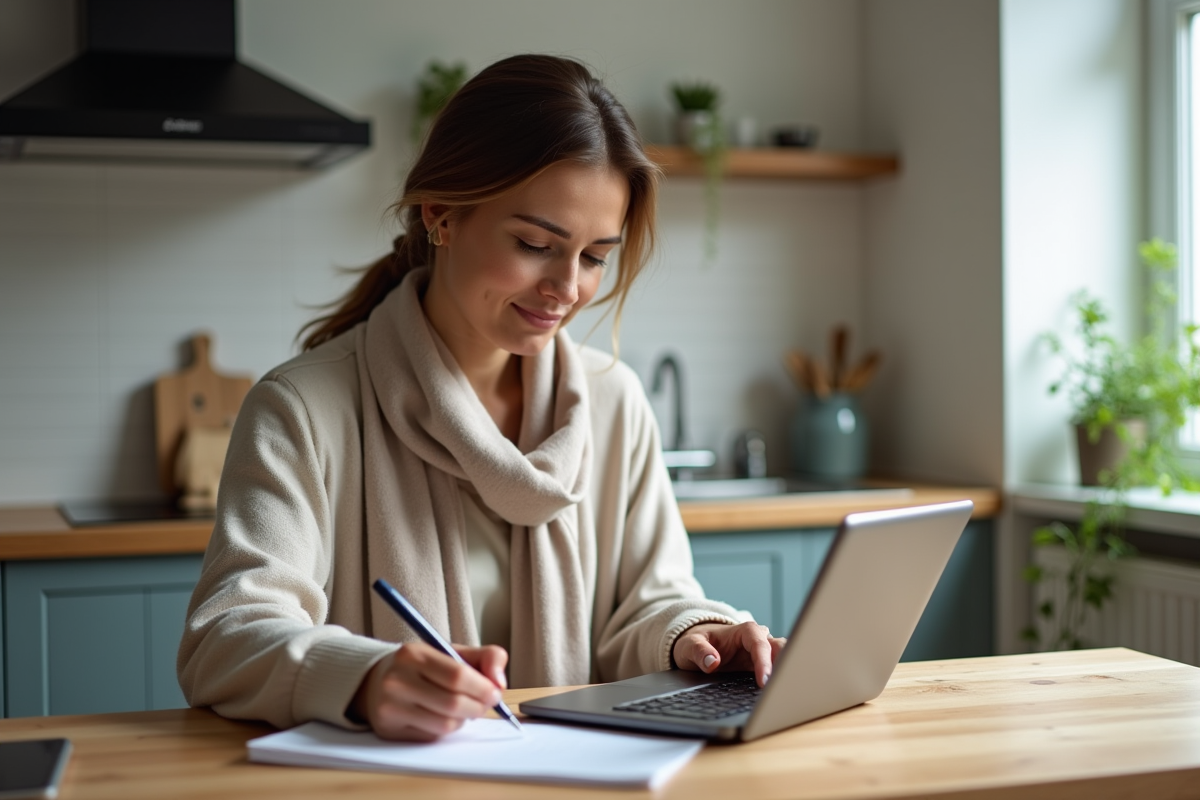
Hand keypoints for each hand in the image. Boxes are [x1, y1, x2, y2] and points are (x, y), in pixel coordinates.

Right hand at [350, 642, 507, 740]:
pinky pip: (432, 736)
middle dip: (478, 707)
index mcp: (414, 654)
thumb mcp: (452, 651)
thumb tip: (499, 682)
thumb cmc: (422, 667)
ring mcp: (390, 707)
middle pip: (453, 704)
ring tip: (461, 709)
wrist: (377, 681)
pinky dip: (445, 729)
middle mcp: (397, 681)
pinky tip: (440, 716)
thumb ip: (485, 657)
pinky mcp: (389, 730)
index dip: (483, 688)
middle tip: (485, 704)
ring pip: (445, 724)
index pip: (458, 676)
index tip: (495, 693)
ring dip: (463, 720)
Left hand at [672, 621, 784, 686]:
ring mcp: (762, 655)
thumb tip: (713, 662)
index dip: (764, 662)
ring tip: (786, 694)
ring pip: (784, 660)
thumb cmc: (695, 643)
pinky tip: (780, 696)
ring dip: (787, 674)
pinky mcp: (762, 668)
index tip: (764, 682)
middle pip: (781, 649)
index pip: (759, 644)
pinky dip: (781, 682)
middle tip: (785, 687)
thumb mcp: (689, 645)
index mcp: (744, 632)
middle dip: (786, 665)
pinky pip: (778, 672)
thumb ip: (699, 652)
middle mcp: (758, 641)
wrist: (697, 647)